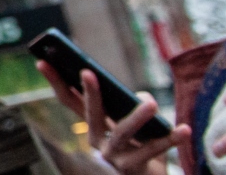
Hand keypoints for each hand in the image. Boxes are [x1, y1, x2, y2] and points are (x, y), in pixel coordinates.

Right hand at [36, 61, 189, 174]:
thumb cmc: (138, 146)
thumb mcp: (131, 121)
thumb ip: (132, 104)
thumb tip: (143, 98)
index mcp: (91, 125)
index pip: (69, 100)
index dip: (55, 81)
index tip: (42, 61)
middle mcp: (96, 141)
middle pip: (90, 115)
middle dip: (89, 93)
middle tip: (87, 72)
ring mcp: (113, 156)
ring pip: (122, 133)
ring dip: (137, 117)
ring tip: (152, 102)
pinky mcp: (134, 168)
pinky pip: (153, 151)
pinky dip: (170, 139)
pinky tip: (183, 130)